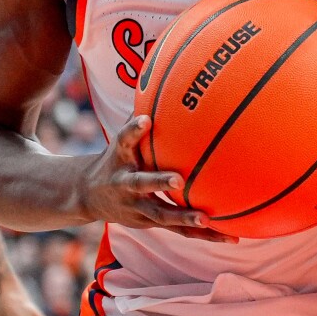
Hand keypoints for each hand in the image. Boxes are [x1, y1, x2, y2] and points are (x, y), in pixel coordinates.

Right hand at [78, 116, 237, 242]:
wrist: (86, 195)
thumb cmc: (115, 157)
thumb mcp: (120, 138)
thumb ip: (138, 117)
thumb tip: (159, 79)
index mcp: (119, 158)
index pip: (123, 140)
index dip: (133, 130)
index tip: (143, 120)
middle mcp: (125, 184)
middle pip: (141, 184)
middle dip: (158, 182)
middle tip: (178, 179)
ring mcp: (136, 207)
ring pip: (162, 215)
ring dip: (184, 218)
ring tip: (208, 220)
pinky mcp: (149, 223)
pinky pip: (178, 229)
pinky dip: (202, 233)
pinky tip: (230, 236)